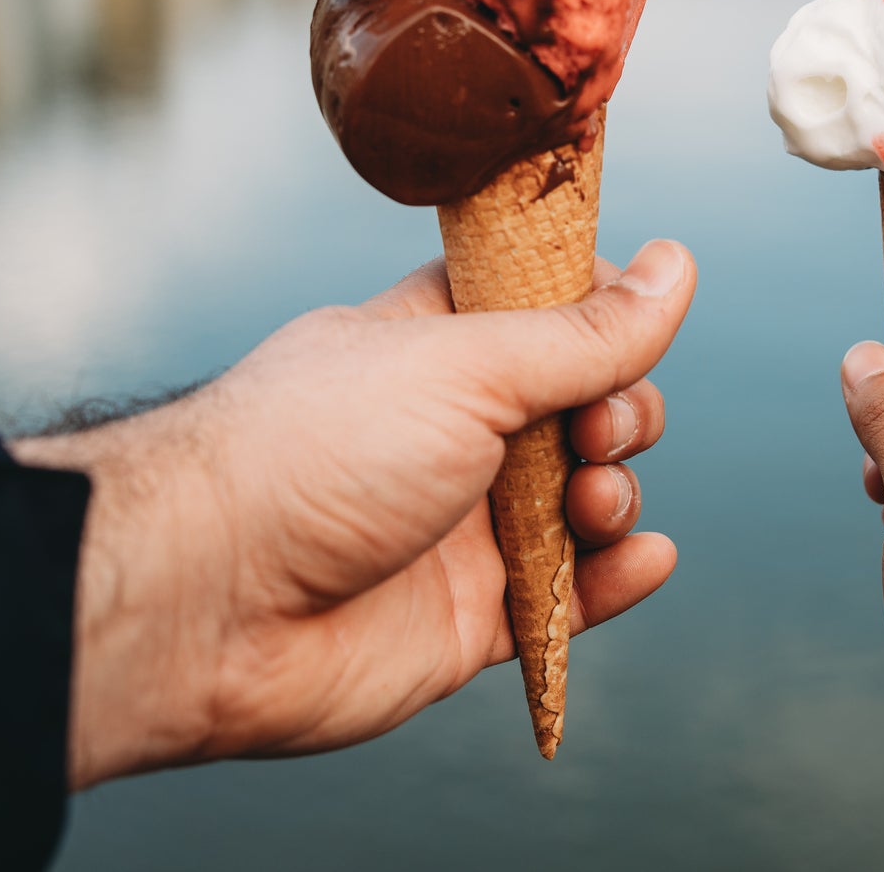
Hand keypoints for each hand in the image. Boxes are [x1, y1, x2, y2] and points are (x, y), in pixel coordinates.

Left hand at [13, 240, 694, 787]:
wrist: (206, 599)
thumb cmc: (316, 450)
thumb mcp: (466, 364)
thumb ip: (583, 332)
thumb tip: (677, 263)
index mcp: (433, 344)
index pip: (543, 308)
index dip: (599, 313)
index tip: (628, 320)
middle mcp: (447, 430)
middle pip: (580, 408)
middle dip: (619, 412)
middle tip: (597, 430)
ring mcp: (456, 526)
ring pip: (579, 503)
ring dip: (616, 495)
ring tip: (593, 503)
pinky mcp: (461, 620)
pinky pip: (563, 599)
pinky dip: (615, 580)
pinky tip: (644, 560)